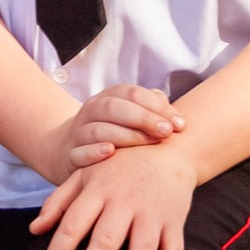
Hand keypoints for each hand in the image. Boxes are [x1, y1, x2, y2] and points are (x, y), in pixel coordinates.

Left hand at [30, 138, 196, 249]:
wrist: (166, 147)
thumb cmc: (118, 165)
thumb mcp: (85, 173)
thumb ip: (58, 201)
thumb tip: (34, 230)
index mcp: (98, 189)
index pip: (73, 225)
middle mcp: (125, 201)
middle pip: (105, 241)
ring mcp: (152, 212)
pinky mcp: (175, 221)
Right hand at [59, 82, 183, 169]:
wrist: (70, 148)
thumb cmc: (113, 132)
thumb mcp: (129, 117)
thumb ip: (149, 110)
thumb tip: (168, 106)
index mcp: (108, 97)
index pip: (132, 93)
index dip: (157, 106)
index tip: (179, 124)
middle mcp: (91, 111)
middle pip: (114, 107)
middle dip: (143, 118)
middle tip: (167, 132)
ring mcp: (78, 132)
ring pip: (98, 129)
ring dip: (125, 135)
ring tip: (148, 143)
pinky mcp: (70, 155)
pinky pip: (79, 152)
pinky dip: (93, 151)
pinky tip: (110, 152)